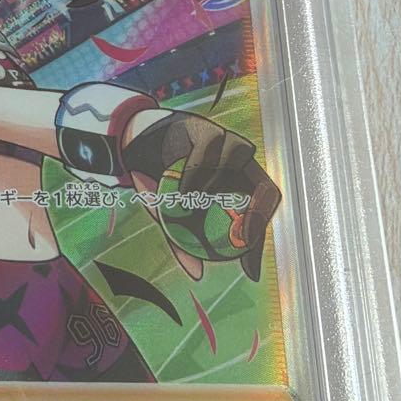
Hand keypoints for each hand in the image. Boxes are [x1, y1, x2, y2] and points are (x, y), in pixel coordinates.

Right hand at [123, 110, 280, 279]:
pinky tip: (183, 189)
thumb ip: (183, 240)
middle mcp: (240, 165)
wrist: (134, 147)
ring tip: (194, 204)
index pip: (262, 209)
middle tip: (241, 235)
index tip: (250, 268)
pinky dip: (197, 170)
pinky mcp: (207, 127)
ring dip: (219, 183)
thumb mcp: (171, 215)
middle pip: (266, 185)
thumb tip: (196, 273)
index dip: (260, 239)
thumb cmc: (160, 182)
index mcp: (240, 185)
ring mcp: (225, 142)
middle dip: (259, 211)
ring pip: (239, 157)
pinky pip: (210, 147)